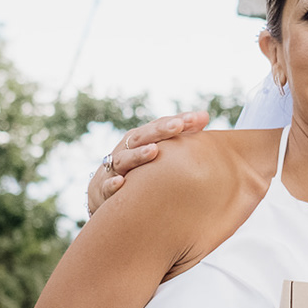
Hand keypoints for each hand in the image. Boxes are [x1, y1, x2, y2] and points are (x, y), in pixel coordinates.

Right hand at [85, 111, 209, 214]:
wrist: (102, 191)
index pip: (159, 126)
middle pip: (141, 137)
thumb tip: (205, 116)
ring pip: (124, 160)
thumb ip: (179, 135)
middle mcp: (126, 149)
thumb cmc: (138, 167)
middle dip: (159, 131)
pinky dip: (112, 184)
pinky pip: (107, 187)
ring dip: (138, 155)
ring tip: (153, 151)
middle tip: (178, 126)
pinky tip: (121, 182)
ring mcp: (114, 168)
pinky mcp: (103, 189)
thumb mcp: (156, 148)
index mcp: (140, 139)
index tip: (197, 118)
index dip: (177, 121)